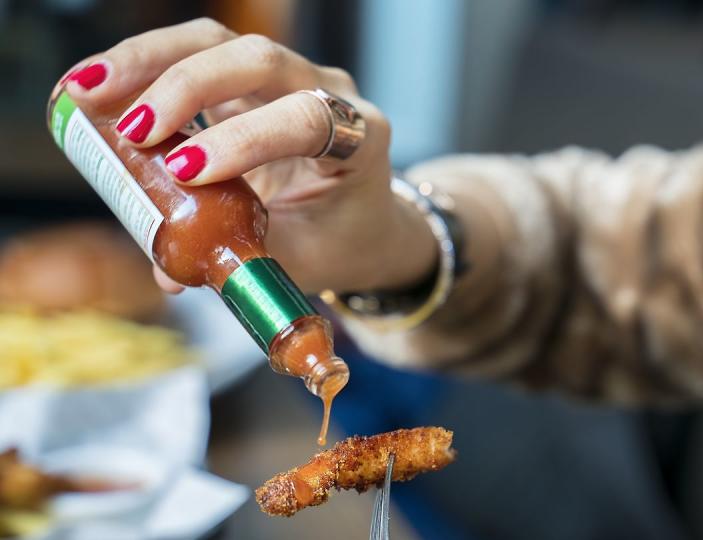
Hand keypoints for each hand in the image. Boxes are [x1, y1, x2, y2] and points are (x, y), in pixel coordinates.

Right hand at [64, 18, 435, 293]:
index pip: (306, 120)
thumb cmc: (341, 239)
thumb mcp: (307, 259)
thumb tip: (168, 275)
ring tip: (88, 91)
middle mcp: (330, 94)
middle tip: (130, 128)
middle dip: (187, 86)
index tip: (186, 171)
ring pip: (220, 43)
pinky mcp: (251, 77)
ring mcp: (291, 76)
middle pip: (259, 60)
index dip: (245, 139)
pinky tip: (97, 85)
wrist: (364, 218)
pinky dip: (145, 65)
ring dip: (150, 61)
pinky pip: (198, 53)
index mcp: (360, 140)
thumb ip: (244, 260)